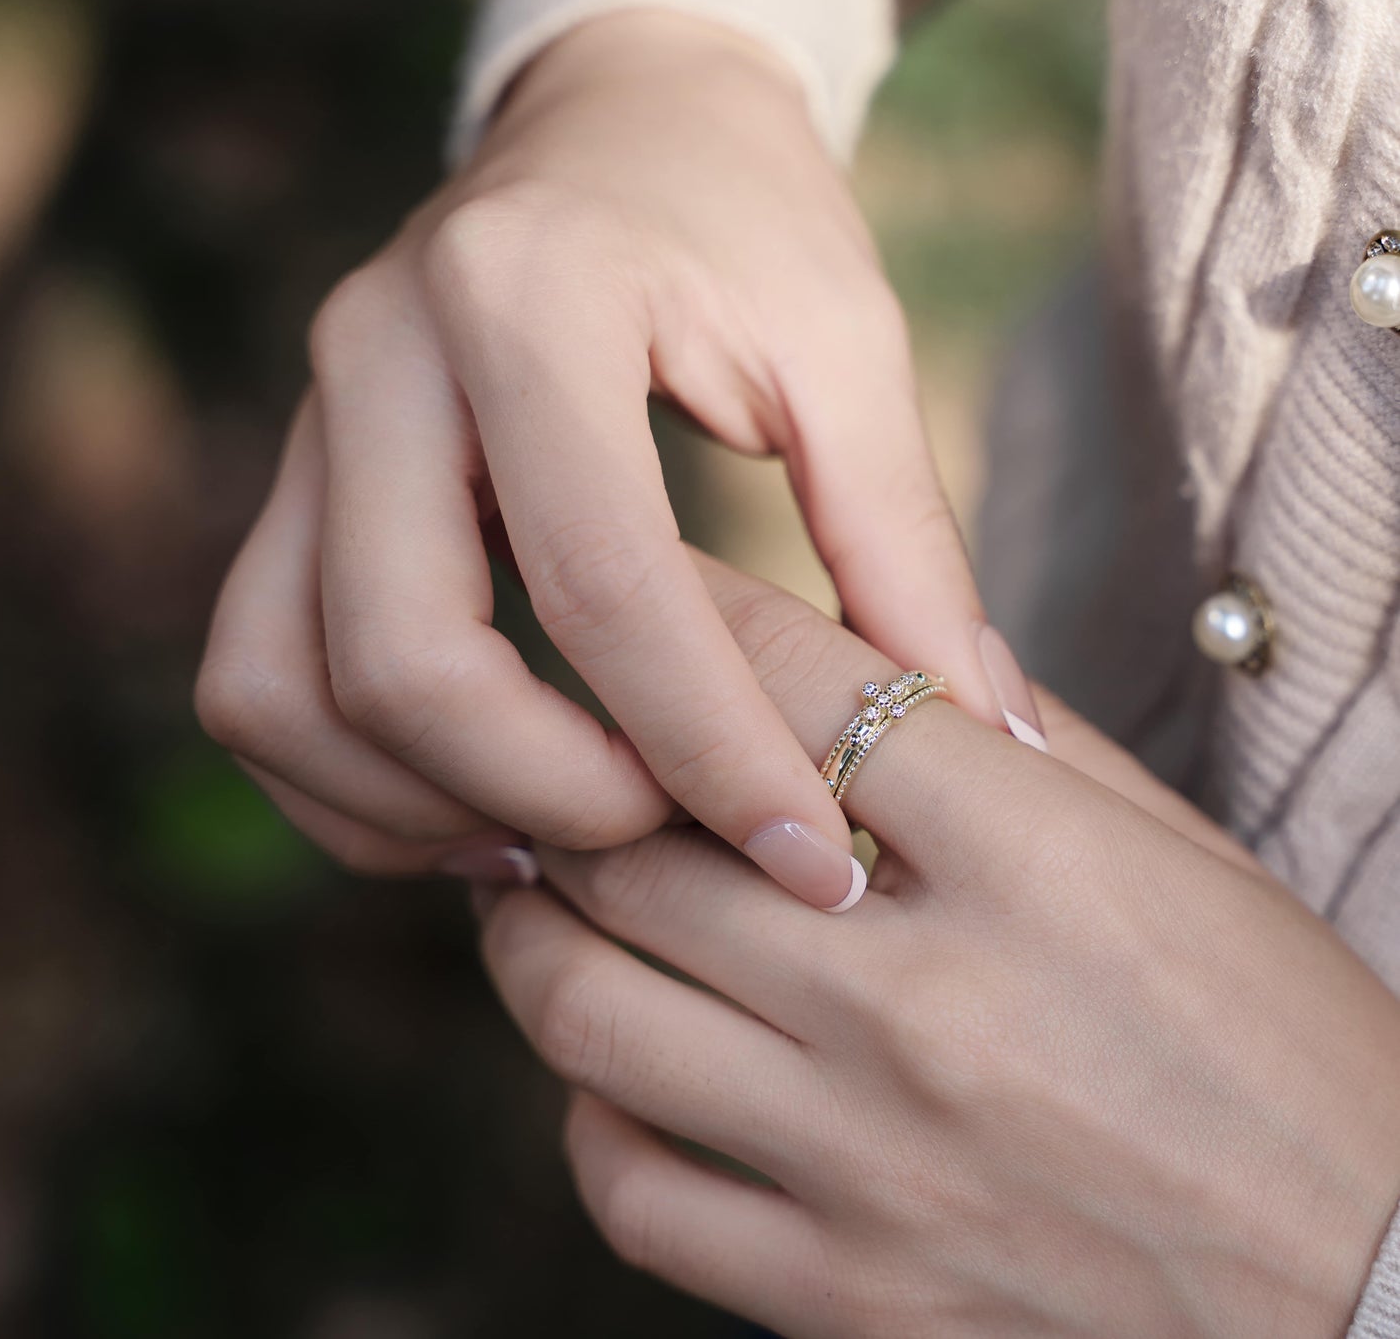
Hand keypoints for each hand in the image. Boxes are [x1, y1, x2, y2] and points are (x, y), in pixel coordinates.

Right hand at [195, 10, 1029, 908]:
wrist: (616, 115)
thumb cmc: (743, 220)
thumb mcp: (847, 349)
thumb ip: (904, 543)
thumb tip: (981, 733)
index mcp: (528, 297)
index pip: (599, 582)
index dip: (710, 750)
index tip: (812, 859)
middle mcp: (379, 356)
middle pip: (399, 659)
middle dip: (546, 795)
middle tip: (673, 837)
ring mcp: (312, 419)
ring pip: (278, 687)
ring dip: (416, 809)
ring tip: (564, 845)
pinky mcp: (299, 479)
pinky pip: (259, 674)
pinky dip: (351, 781)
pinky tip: (479, 805)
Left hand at [478, 554, 1399, 1337]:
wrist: (1374, 1309)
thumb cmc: (1291, 1058)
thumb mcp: (1186, 863)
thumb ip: (1030, 741)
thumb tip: (893, 640)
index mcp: (1032, 867)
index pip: (796, 687)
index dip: (693, 611)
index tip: (642, 588)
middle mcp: (926, 1008)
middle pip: (644, 843)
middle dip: (575, 779)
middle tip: (558, 759)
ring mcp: (871, 1168)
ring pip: (591, 1013)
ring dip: (538, 934)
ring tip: (542, 900)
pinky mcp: (847, 1304)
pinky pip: (631, 1194)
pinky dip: (591, 1113)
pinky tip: (618, 1073)